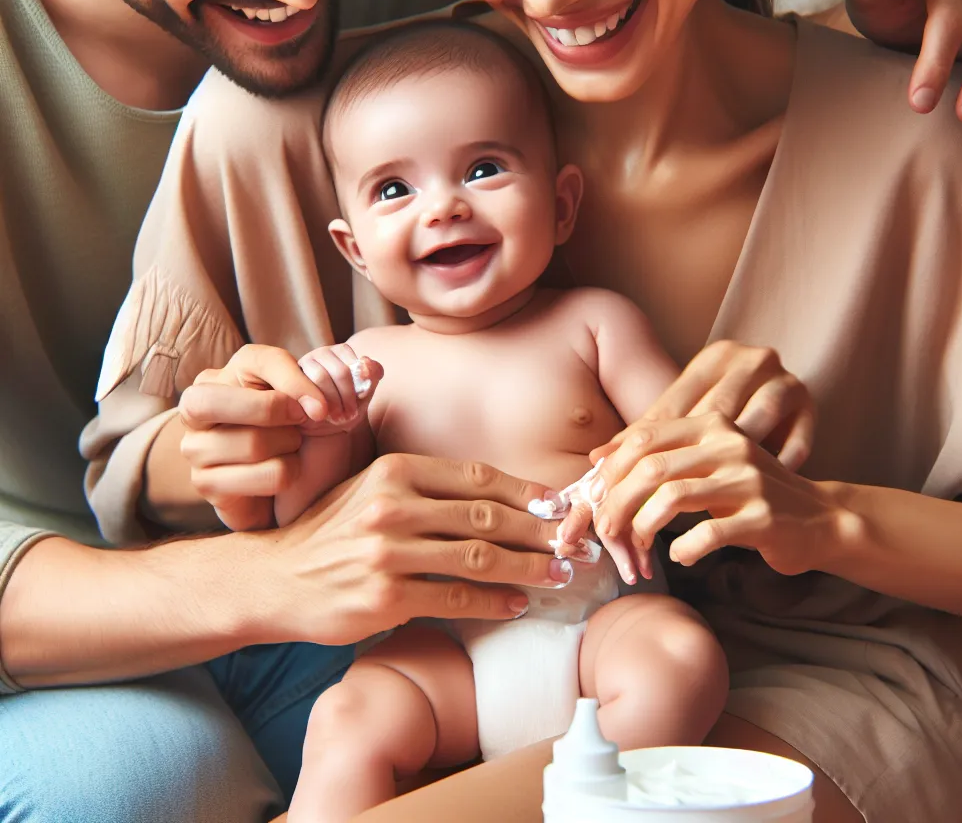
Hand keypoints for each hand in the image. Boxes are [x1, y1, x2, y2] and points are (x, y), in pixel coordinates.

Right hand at [179, 344, 330, 531]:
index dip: (297, 382)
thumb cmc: (294, 429)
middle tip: (302, 426)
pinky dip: (286, 475)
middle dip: (275, 413)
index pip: (261, 361)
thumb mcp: (313, 399)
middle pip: (227, 399)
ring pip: (252, 443)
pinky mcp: (205, 483)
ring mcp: (195, 446)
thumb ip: (344, 378)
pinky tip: (283, 472)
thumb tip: (374, 367)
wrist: (275, 482)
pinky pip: (262, 476)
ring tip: (289, 449)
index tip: (323, 409)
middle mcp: (198, 405)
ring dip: (288, 448)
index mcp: (225, 373)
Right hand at [264, 454, 575, 644]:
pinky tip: (519, 603)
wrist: (275, 577)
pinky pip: (456, 599)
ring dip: (528, 567)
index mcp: (394, 470)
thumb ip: (426, 486)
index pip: (477, 477)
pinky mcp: (384, 598)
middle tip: (574, 542)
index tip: (559, 504)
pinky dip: (495, 601)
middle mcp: (391, 506)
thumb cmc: (333, 530)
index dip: (525, 491)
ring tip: (559, 573)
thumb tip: (498, 496)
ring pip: (478, 557)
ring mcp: (387, 554)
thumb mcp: (372, 488)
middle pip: (485, 516)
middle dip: (539, 530)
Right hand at [297, 343, 383, 436]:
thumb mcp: (365, 393)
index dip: (358, 382)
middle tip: (350, 415)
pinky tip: (321, 415)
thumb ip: (372, 375)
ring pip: (321, 377)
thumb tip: (366, 362)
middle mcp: (320, 354)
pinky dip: (316, 404)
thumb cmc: (347, 407)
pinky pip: (304, 388)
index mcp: (339, 352)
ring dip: (333, 402)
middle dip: (347, 396)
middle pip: (340, 371)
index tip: (361, 400)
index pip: (352, 360)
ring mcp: (302, 367)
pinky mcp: (290, 381)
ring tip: (338, 417)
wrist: (325, 429)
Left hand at [558, 342, 814, 583]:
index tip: (595, 496)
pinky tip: (680, 557)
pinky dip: (684, 549)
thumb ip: (665, 456)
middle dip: (618, 502)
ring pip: (673, 497)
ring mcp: (749, 480)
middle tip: (606, 529)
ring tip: (639, 544)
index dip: (612, 468)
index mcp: (712, 424)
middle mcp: (729, 445)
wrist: (820, 519)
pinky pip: (709, 534)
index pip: (645, 437)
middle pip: (651, 467)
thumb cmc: (749, 493)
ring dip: (643, 526)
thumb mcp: (709, 462)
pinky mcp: (764, 517)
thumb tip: (599, 459)